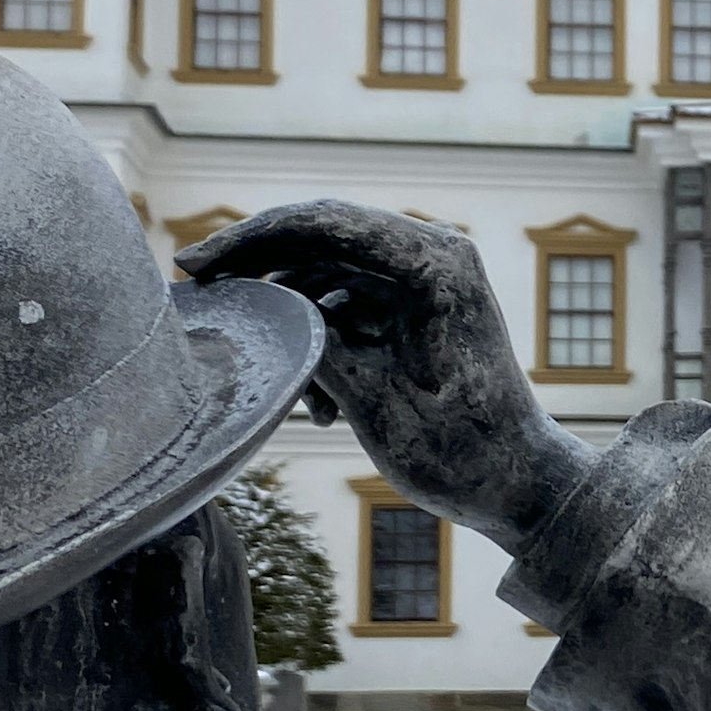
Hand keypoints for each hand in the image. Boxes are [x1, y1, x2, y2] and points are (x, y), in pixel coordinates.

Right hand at [179, 203, 595, 546]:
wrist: (519, 487)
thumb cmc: (460, 452)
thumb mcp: (372, 401)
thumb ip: (314, 345)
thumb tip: (260, 308)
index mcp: (433, 263)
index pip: (321, 223)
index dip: (247, 239)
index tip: (192, 266)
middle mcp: (433, 254)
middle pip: (318, 239)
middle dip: (258, 273)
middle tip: (198, 295)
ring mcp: (426, 277)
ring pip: (326, 277)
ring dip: (296, 329)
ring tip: (299, 404)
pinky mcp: (417, 306)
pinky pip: (348, 305)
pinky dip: (323, 345)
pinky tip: (319, 410)